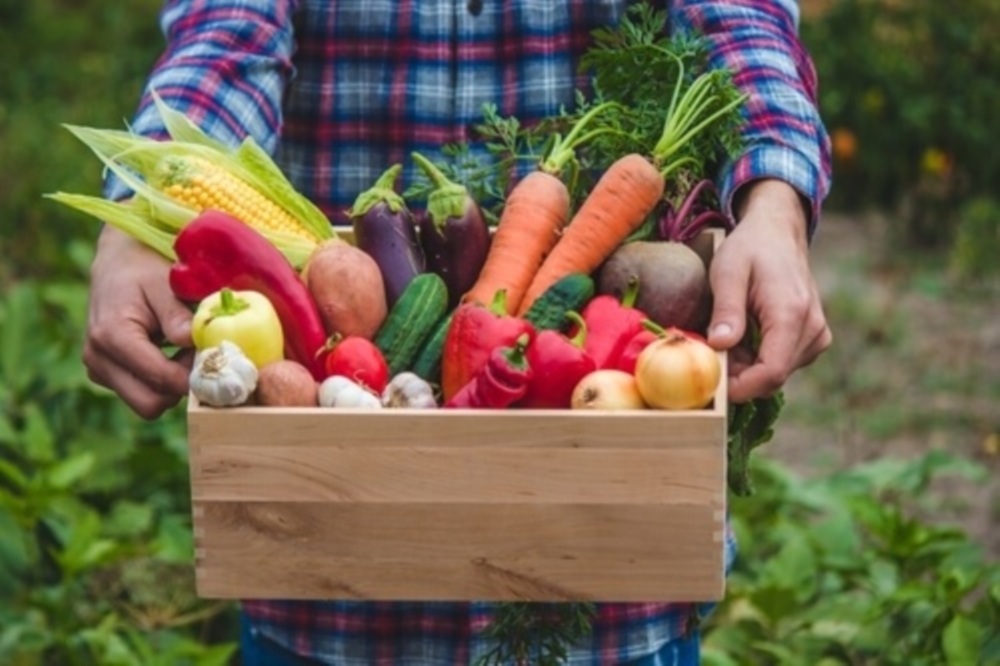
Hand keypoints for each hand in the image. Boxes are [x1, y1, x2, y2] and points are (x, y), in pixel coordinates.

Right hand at [84, 226, 194, 418]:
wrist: (117, 265)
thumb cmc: (144, 270)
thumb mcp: (164, 284)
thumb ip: (177, 315)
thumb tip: (195, 343)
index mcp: (111, 336)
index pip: (160, 378)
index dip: (194, 376)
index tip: (215, 358)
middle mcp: (97, 358)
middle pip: (150, 404)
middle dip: (181, 387)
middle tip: (199, 358)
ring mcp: (98, 370)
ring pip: (147, 403)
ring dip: (172, 386)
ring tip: (185, 351)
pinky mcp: (105, 374)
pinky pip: (142, 394)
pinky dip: (162, 383)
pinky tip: (172, 355)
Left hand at [706, 179, 831, 402]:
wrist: (778, 232)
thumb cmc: (750, 249)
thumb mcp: (728, 272)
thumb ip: (726, 310)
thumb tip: (718, 347)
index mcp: (792, 314)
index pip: (772, 372)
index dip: (740, 387)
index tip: (711, 383)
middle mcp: (812, 329)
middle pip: (772, 377)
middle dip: (738, 374)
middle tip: (711, 350)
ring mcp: (816, 335)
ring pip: (776, 373)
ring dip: (746, 366)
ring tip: (727, 334)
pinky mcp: (814, 338)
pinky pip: (783, 362)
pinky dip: (758, 358)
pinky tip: (743, 335)